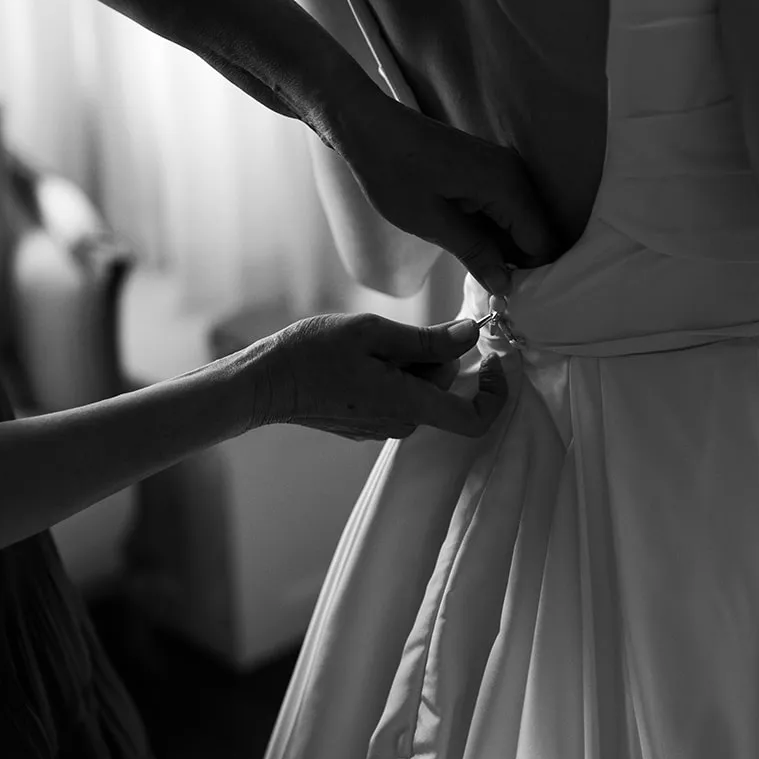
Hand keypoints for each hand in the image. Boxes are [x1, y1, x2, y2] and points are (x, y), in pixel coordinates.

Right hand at [240, 312, 508, 439]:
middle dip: (435, 356)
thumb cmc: (312, 353)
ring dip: (410, 362)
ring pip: (419, 391)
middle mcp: (400, 425)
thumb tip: (473, 334)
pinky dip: (393, 373)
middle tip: (397, 330)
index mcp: (409, 406)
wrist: (263, 383)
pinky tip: (361, 357)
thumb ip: (429, 338)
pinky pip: (397, 397)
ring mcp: (381, 428)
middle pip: (443, 390)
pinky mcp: (365, 424)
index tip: (491, 358)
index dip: (495, 392)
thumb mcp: (374, 333)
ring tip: (371, 342)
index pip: (475, 419)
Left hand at [328, 87, 562, 297]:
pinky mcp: (488, 168)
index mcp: (506, 185)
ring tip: (471, 261)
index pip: (541, 242)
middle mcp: (514, 173)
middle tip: (484, 283)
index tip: (506, 296)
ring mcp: (502, 168)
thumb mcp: (432, 222)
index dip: (528, 273)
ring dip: (501, 245)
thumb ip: (476, 254)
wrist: (369, 127)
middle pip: (534, 232)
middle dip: (515, 261)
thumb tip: (505, 285)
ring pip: (519, 221)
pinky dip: (491, 227)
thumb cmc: (393, 172)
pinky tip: (466, 240)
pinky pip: (504, 207)